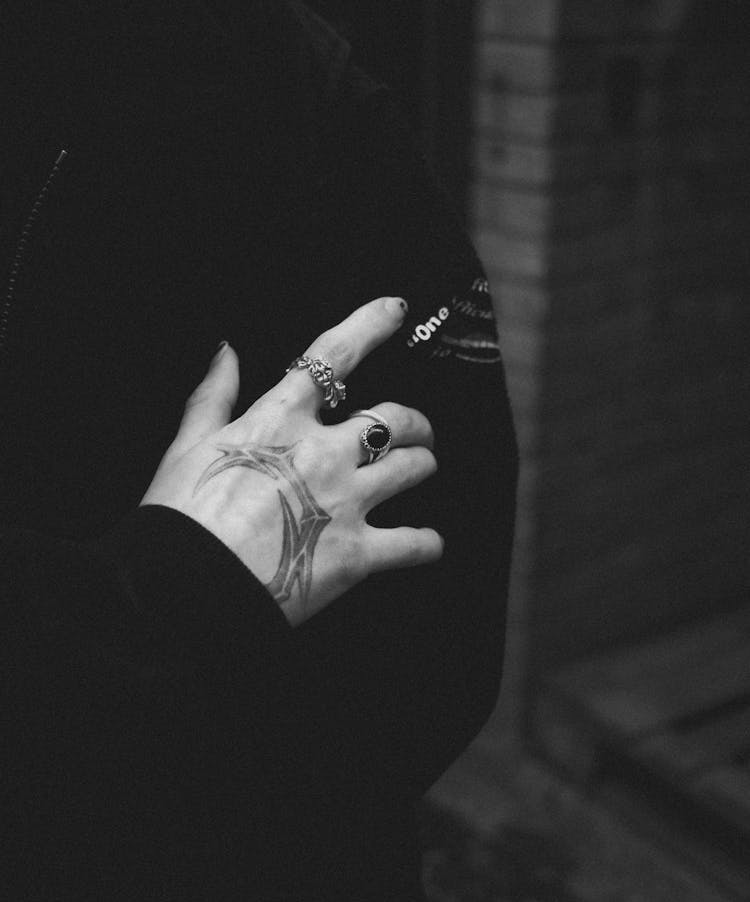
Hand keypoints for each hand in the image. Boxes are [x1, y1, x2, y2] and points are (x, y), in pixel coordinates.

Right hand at [141, 297, 442, 625]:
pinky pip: (416, 543)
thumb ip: (212, 395)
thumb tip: (225, 350)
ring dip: (423, 466)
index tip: (396, 309)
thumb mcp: (185, 446)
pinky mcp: (359, 554)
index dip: (370, 324)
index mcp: (280, 418)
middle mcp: (325, 452)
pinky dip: (427, 543)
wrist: (184, 591)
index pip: (334, 355)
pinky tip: (428, 543)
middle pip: (393, 418)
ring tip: (421, 470)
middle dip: (413, 421)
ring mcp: (347, 502)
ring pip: (415, 467)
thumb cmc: (179, 519)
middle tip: (416, 430)